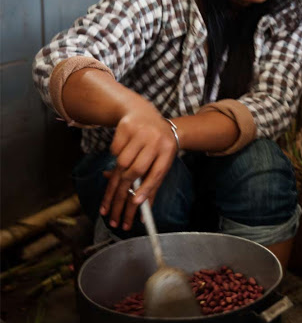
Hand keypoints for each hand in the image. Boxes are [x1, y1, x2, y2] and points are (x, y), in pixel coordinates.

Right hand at [99, 102, 177, 229]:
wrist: (145, 114)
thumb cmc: (155, 144)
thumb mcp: (159, 160)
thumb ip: (151, 184)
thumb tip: (140, 208)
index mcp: (167, 150)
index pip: (157, 173)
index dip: (146, 189)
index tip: (134, 203)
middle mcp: (155, 140)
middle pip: (136, 170)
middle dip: (122, 191)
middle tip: (114, 208)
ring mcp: (140, 132)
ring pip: (122, 162)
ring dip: (118, 173)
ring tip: (116, 179)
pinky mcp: (125, 127)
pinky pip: (114, 150)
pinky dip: (115, 155)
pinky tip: (121, 151)